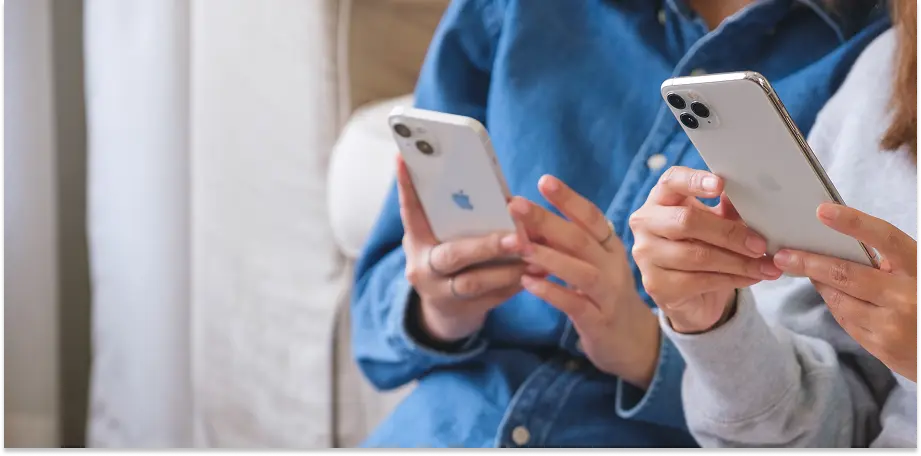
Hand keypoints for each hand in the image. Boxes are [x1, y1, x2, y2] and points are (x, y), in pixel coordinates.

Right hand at [396, 156, 534, 342]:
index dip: (405, 186)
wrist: (443, 313)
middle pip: (452, 255)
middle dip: (486, 246)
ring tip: (536, 256)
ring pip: (475, 282)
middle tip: (517, 238)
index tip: (404, 158)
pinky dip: (515, 283)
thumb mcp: (441, 239)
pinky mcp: (463, 311)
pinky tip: (537, 272)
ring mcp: (440, 293)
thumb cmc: (449, 258)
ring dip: (509, 269)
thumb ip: (457, 220)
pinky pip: (492, 298)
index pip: (409, 211)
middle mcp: (422, 267)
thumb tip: (502, 196)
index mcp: (416, 241)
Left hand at [504, 175, 658, 388]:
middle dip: (546, 220)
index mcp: (611, 247)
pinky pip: (576, 304)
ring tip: (516, 245)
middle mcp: (613, 267)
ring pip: (580, 271)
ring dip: (547, 256)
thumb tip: (527, 221)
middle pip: (580, 239)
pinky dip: (552, 292)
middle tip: (515, 205)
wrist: (634, 342)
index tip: (544, 181)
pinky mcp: (600, 322)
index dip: (569, 199)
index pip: (592, 217)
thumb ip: (567, 245)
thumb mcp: (592, 265)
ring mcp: (609, 295)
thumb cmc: (604, 296)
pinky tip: (527, 283)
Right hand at [629, 166, 781, 333]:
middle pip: (686, 221)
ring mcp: (646, 255)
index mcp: (661, 198)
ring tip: (765, 265)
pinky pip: (698, 280)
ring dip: (737, 262)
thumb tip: (753, 199)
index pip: (672, 181)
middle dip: (729, 233)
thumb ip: (729, 209)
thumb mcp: (717, 222)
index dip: (694, 181)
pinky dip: (731, 279)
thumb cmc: (703, 246)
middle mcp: (645, 222)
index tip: (720, 185)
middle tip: (760, 244)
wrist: (690, 292)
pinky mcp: (656, 284)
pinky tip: (751, 277)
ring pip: (696, 255)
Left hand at [772, 203, 918, 379]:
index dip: (853, 222)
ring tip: (804, 270)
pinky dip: (835, 304)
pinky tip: (832, 294)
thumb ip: (890, 261)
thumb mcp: (917, 273)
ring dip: (819, 283)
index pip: (885, 238)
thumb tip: (840, 242)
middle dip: (809, 262)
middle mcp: (906, 296)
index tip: (822, 211)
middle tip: (782, 255)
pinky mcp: (881, 346)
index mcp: (919, 268)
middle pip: (845, 274)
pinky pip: (845, 319)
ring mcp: (892, 324)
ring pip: (838, 298)